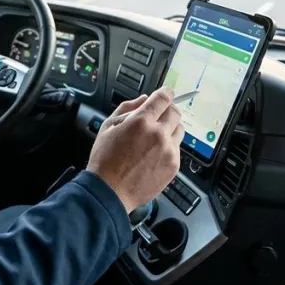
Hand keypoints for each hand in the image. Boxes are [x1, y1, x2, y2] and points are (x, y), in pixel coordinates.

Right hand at [86, 87, 184, 212]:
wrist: (110, 191)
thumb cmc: (105, 159)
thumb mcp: (107, 127)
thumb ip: (126, 108)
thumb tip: (144, 99)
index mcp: (141, 121)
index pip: (163, 98)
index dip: (165, 93)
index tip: (166, 94)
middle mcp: (158, 134)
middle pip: (175, 112)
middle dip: (168, 110)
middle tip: (159, 116)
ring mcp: (168, 151)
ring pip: (179, 130)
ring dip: (170, 129)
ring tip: (155, 138)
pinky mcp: (174, 165)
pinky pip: (177, 149)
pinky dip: (169, 147)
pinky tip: (154, 154)